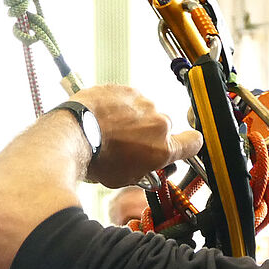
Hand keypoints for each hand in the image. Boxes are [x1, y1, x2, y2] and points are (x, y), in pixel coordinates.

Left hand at [70, 85, 202, 187]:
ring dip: (133, 119)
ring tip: (111, 130)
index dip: (189, 145)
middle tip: (129, 144)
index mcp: (163, 148)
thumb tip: (146, 167)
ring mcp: (142, 102)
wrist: (74, 135)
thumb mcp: (125, 178)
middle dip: (150, 134)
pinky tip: (104, 117)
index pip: (193, 143)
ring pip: (145, 111)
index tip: (185, 145)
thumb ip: (144, 170)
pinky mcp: (125, 90)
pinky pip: (128, 99)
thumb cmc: (97, 160)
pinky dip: (119, 106)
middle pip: (163, 127)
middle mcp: (158, 122)